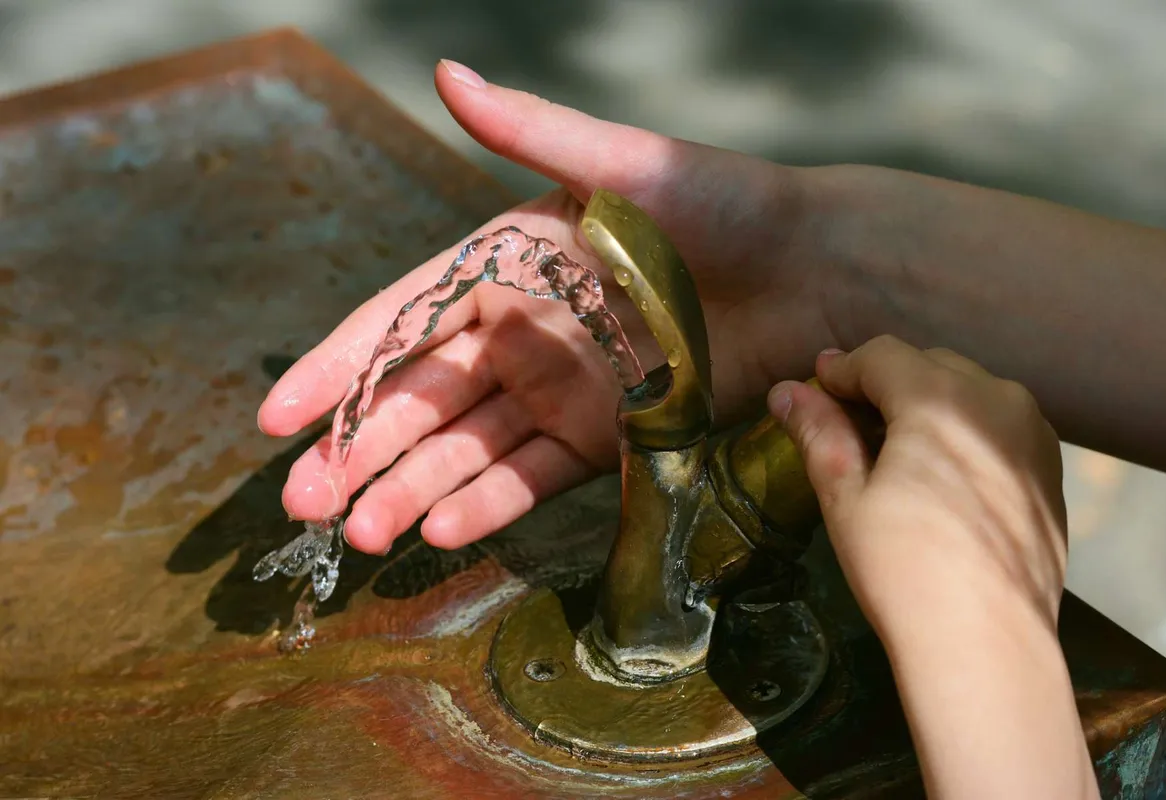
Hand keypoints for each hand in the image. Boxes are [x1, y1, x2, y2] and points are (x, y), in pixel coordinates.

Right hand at [257, 60, 837, 553]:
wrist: (814, 271)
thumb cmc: (722, 204)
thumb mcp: (622, 163)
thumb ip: (532, 130)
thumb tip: (447, 69)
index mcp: (504, 264)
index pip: (399, 321)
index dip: (337, 368)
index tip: (279, 416)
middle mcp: (519, 331)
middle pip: (419, 400)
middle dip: (358, 450)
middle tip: (303, 502)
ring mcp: (558, 390)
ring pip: (465, 449)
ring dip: (410, 489)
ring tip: (362, 532)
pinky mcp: (605, 436)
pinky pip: (531, 475)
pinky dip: (487, 503)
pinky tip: (440, 530)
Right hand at [768, 335, 1067, 625]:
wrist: (987, 643)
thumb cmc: (903, 569)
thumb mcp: (846, 497)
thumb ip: (820, 433)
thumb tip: (786, 391)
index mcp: (942, 398)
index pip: (882, 357)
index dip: (842, 369)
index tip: (815, 387)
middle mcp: (998, 400)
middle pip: (929, 366)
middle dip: (884, 383)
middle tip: (846, 417)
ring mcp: (1033, 435)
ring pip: (970, 392)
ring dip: (927, 403)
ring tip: (893, 445)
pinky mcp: (1051, 471)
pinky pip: (1000, 426)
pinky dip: (964, 431)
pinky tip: (941, 473)